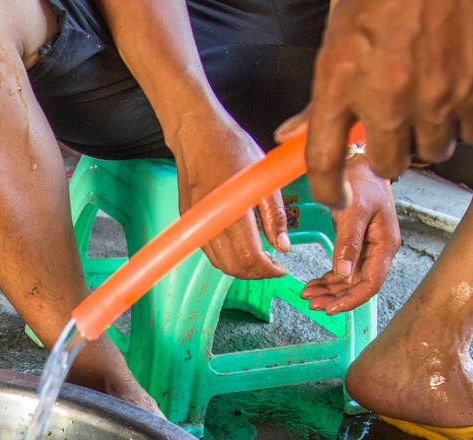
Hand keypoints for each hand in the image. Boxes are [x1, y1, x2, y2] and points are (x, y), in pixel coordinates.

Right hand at [170, 115, 290, 280]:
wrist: (196, 133)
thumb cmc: (231, 147)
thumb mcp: (263, 179)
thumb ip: (275, 216)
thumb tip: (283, 247)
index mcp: (231, 210)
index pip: (249, 257)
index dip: (268, 270)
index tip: (281, 268)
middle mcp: (210, 221)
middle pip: (233, 267)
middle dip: (255, 273)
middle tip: (272, 266)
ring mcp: (196, 223)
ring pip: (219, 264)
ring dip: (240, 268)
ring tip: (259, 258)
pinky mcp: (189, 221)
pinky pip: (209, 251)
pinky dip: (226, 257)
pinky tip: (240, 246)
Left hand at [275, 0, 472, 206]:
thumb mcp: (339, 33)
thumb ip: (321, 93)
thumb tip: (293, 134)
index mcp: (340, 77)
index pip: (322, 160)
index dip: (327, 189)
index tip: (334, 196)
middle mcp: (386, 94)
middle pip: (386, 164)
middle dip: (388, 150)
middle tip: (394, 123)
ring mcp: (435, 94)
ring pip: (432, 150)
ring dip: (429, 134)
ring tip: (429, 97)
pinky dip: (468, 118)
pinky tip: (459, 89)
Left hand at [299, 160, 398, 314]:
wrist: (362, 163)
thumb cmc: (363, 181)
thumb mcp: (354, 210)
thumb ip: (349, 242)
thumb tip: (343, 273)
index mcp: (385, 245)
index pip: (371, 283)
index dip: (351, 299)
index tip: (331, 308)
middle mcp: (379, 251)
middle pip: (359, 286)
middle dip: (336, 298)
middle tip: (312, 303)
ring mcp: (369, 249)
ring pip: (350, 280)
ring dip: (330, 291)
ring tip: (308, 295)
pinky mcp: (357, 245)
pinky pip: (344, 269)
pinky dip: (329, 279)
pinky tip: (314, 284)